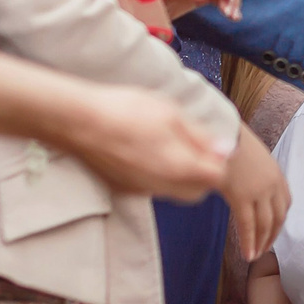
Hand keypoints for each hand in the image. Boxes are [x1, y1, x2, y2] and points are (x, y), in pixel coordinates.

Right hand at [59, 88, 230, 199]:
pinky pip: (151, 189)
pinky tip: (147, 152)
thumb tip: (225, 150)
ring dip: (182, 176)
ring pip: (174, 192)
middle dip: (203, 173)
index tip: (212, 145)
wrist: (78, 121)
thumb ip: (200, 137)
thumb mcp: (172, 113)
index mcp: (179, 167)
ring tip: (169, 145)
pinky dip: (159, 177)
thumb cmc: (126, 111)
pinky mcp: (122, 189)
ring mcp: (139, 190)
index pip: (216, 177)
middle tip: (195, 146)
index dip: (219, 161)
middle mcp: (161, 186)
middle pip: (197, 191)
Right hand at [219, 132, 289, 261]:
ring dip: (261, 243)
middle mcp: (272, 184)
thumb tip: (244, 183)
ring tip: (254, 256)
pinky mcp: (242, 197)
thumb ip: (253, 173)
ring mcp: (259, 191)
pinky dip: (249, 242)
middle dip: (272, 235)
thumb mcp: (251, 156)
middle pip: (278, 217)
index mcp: (276, 174)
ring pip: (264, 225)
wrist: (220, 131)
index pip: (286, 202)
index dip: (280, 219)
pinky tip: (247, 254)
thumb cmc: (229, 140)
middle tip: (264, 248)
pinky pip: (248, 226)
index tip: (273, 229)